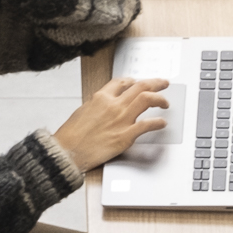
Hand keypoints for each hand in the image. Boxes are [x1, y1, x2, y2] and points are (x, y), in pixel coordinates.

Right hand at [54, 77, 170, 171]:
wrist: (67, 152)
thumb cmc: (71, 135)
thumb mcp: (82, 111)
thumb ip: (97, 105)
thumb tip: (106, 105)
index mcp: (101, 97)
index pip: (122, 82)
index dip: (134, 81)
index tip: (138, 82)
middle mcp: (113, 105)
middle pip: (140, 86)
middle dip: (156, 82)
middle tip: (163, 83)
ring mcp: (121, 120)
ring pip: (147, 99)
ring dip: (160, 98)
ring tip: (165, 102)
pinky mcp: (125, 136)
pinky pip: (147, 125)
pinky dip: (158, 122)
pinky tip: (162, 123)